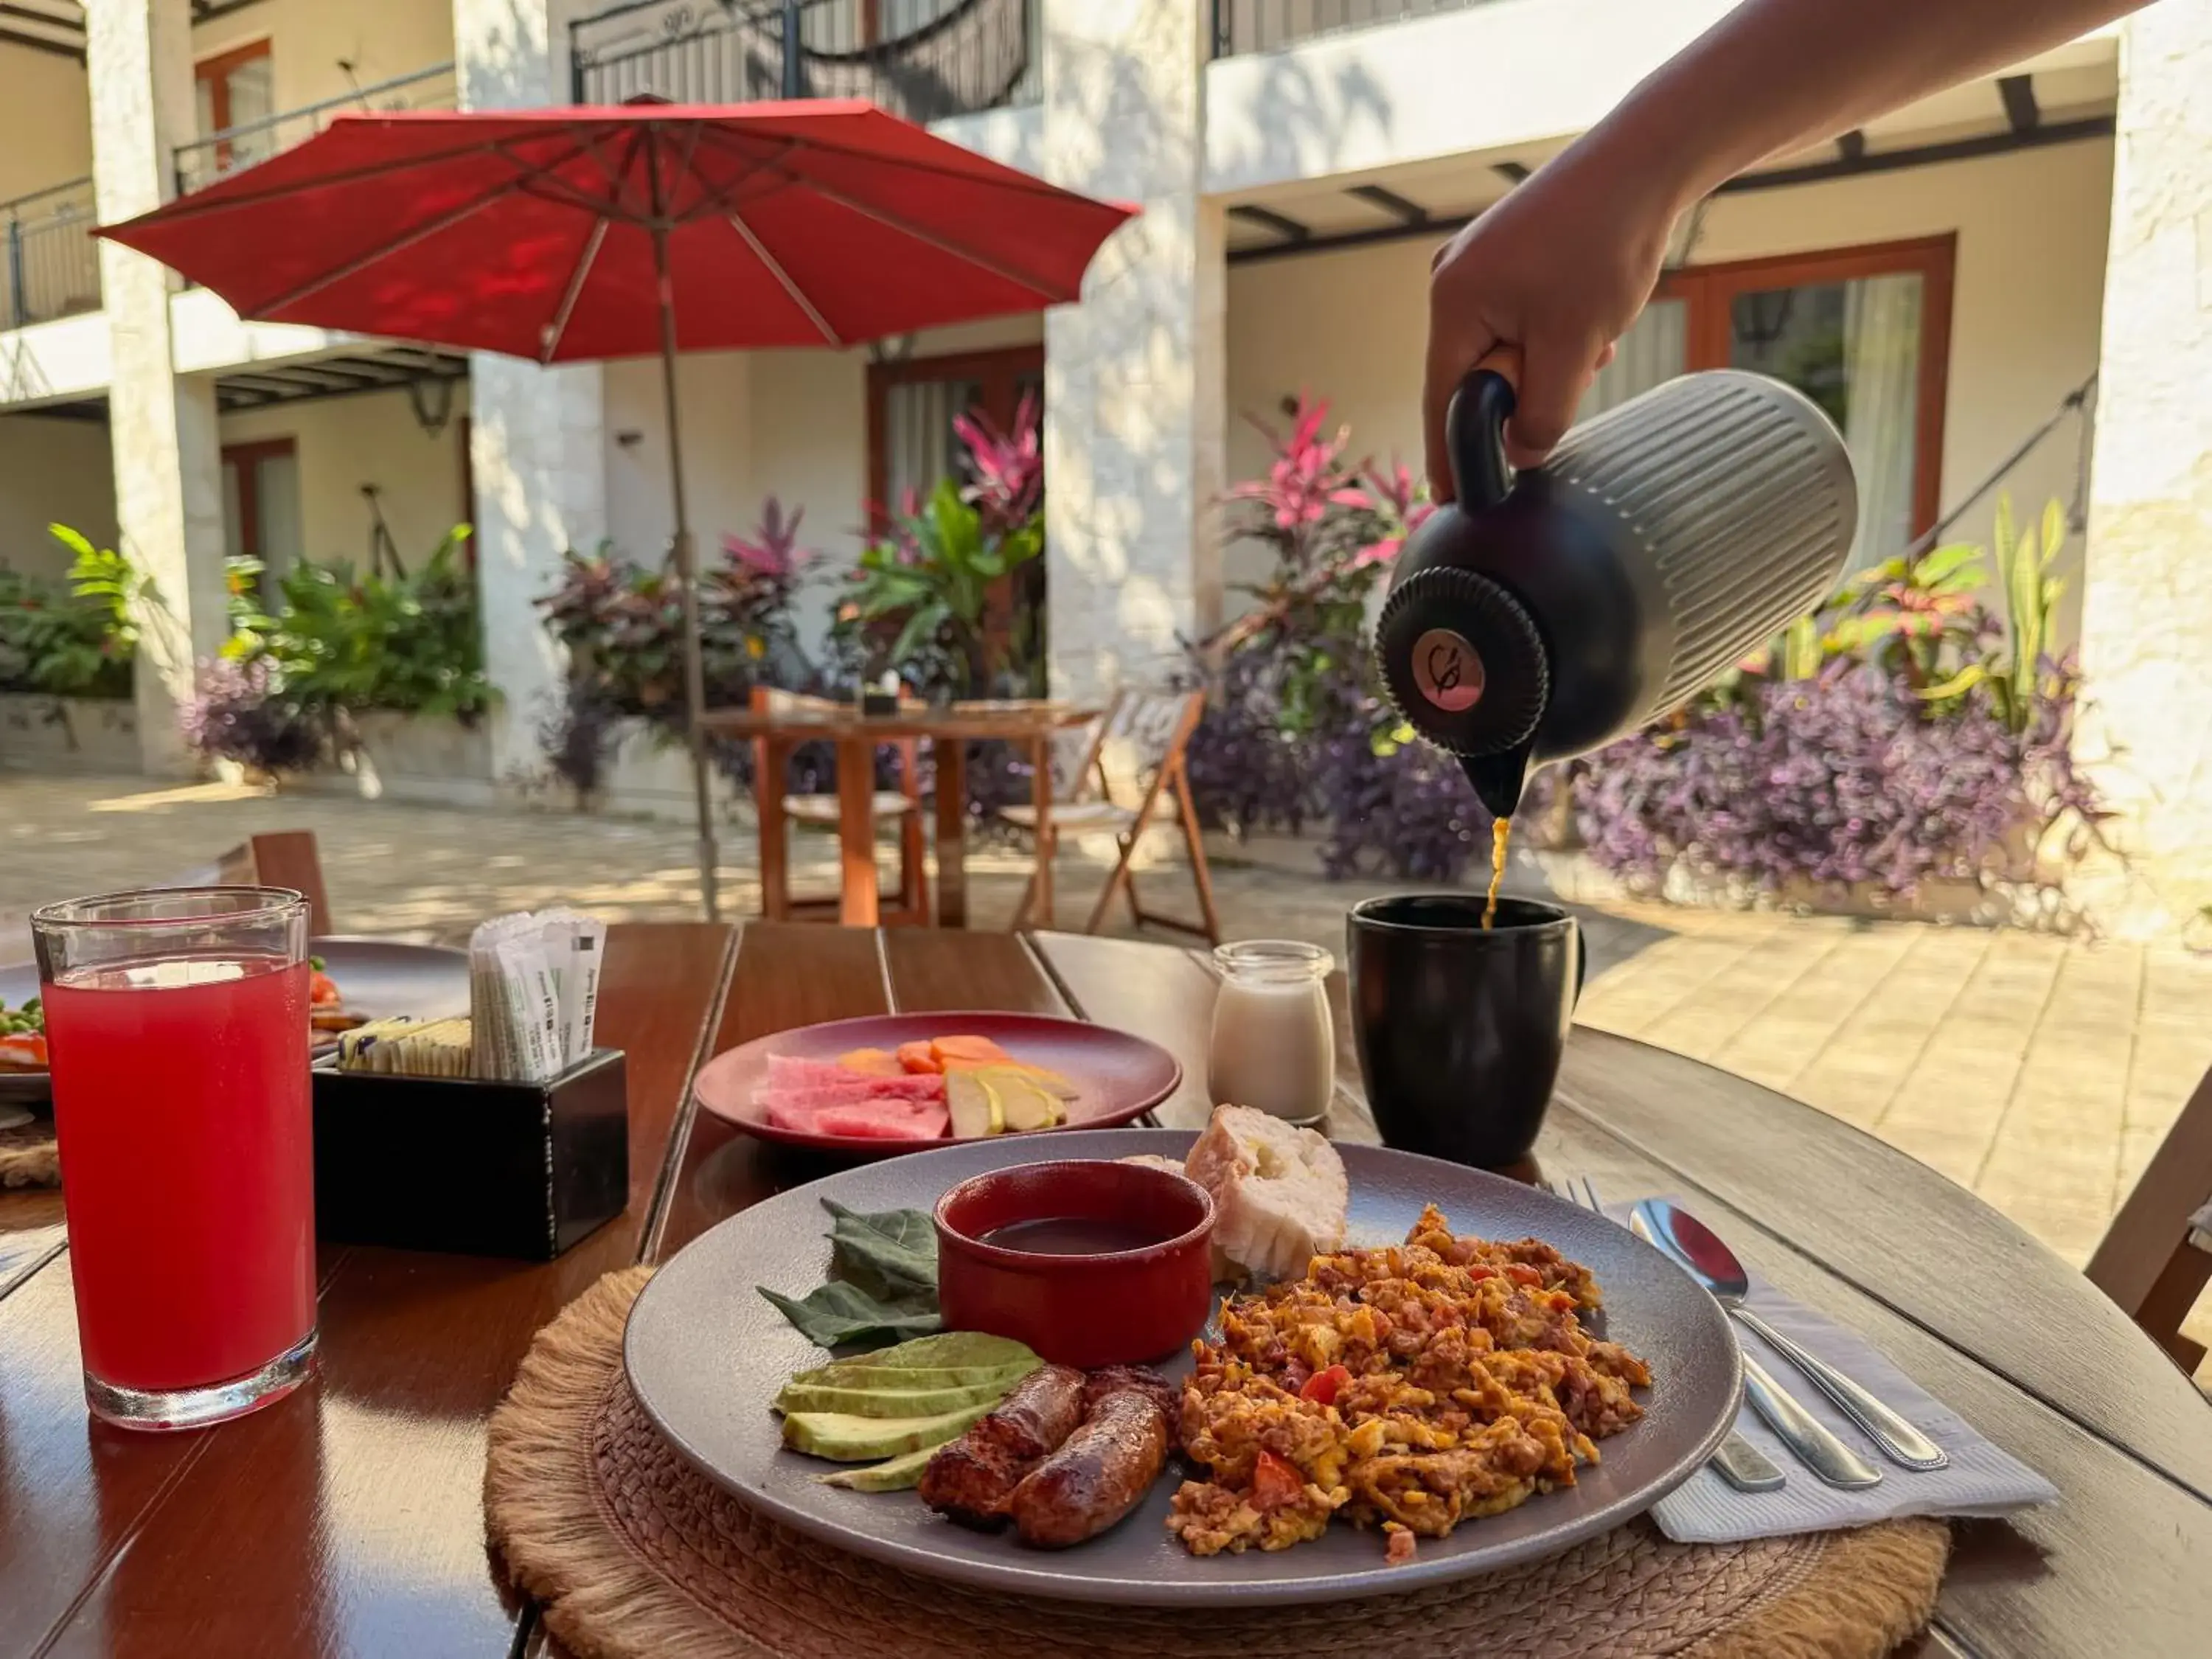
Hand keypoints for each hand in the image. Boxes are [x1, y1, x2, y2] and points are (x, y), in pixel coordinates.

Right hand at [1423, 148, 1680, 498]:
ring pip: (1506, 346)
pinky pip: (1521, 317)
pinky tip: (1593, 312)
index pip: (1442, 400)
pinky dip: (1556, 330)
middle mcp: (1453, 280)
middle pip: (1477, 372)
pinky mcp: (1510, 251)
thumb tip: (1520, 455)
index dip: (1451, 454)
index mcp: (1453, 302)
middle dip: (1528, 387)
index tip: (1453, 501)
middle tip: (1580, 367)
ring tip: (1595, 331)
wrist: (1643, 159)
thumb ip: (1542, 413)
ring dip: (1552, 357)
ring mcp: (1480, 262)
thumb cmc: (1603, 245)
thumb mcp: (1574, 347)